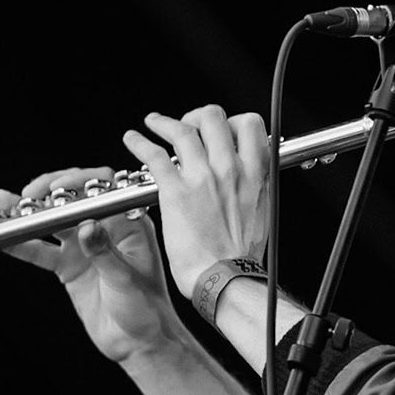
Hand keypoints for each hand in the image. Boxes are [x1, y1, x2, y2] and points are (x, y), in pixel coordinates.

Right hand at [0, 166, 178, 364]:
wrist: (139, 343)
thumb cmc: (147, 310)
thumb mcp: (126, 280)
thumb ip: (104, 253)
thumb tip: (85, 226)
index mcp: (129, 224)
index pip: (103, 189)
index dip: (79, 182)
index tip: (56, 188)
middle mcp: (105, 229)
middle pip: (72, 199)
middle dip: (47, 193)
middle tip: (26, 195)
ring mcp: (84, 247)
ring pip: (51, 222)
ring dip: (26, 213)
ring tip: (1, 203)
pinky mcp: (69, 267)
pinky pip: (41, 252)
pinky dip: (22, 245)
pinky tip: (1, 239)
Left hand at [122, 105, 270, 300]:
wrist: (227, 279)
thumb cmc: (242, 258)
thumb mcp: (261, 213)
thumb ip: (253, 189)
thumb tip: (247, 181)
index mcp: (255, 174)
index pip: (249, 125)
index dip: (231, 122)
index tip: (220, 131)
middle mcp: (230, 168)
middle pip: (213, 117)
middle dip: (197, 116)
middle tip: (187, 126)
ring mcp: (202, 177)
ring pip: (183, 128)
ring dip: (164, 122)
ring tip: (154, 123)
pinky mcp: (176, 191)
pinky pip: (153, 154)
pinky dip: (140, 141)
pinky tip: (132, 139)